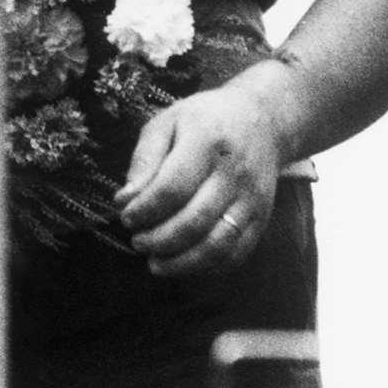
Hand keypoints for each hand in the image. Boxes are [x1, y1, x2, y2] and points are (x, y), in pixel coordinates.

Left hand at [115, 82, 286, 277]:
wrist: (262, 120)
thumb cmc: (205, 120)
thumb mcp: (167, 122)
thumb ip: (144, 159)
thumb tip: (125, 200)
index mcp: (207, 141)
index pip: (172, 187)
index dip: (144, 210)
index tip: (126, 216)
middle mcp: (234, 173)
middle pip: (194, 221)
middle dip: (158, 240)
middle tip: (137, 241)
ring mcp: (252, 199)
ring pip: (217, 245)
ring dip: (181, 262)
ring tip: (155, 262)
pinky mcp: (262, 218)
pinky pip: (236, 254)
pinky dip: (206, 268)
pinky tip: (184, 264)